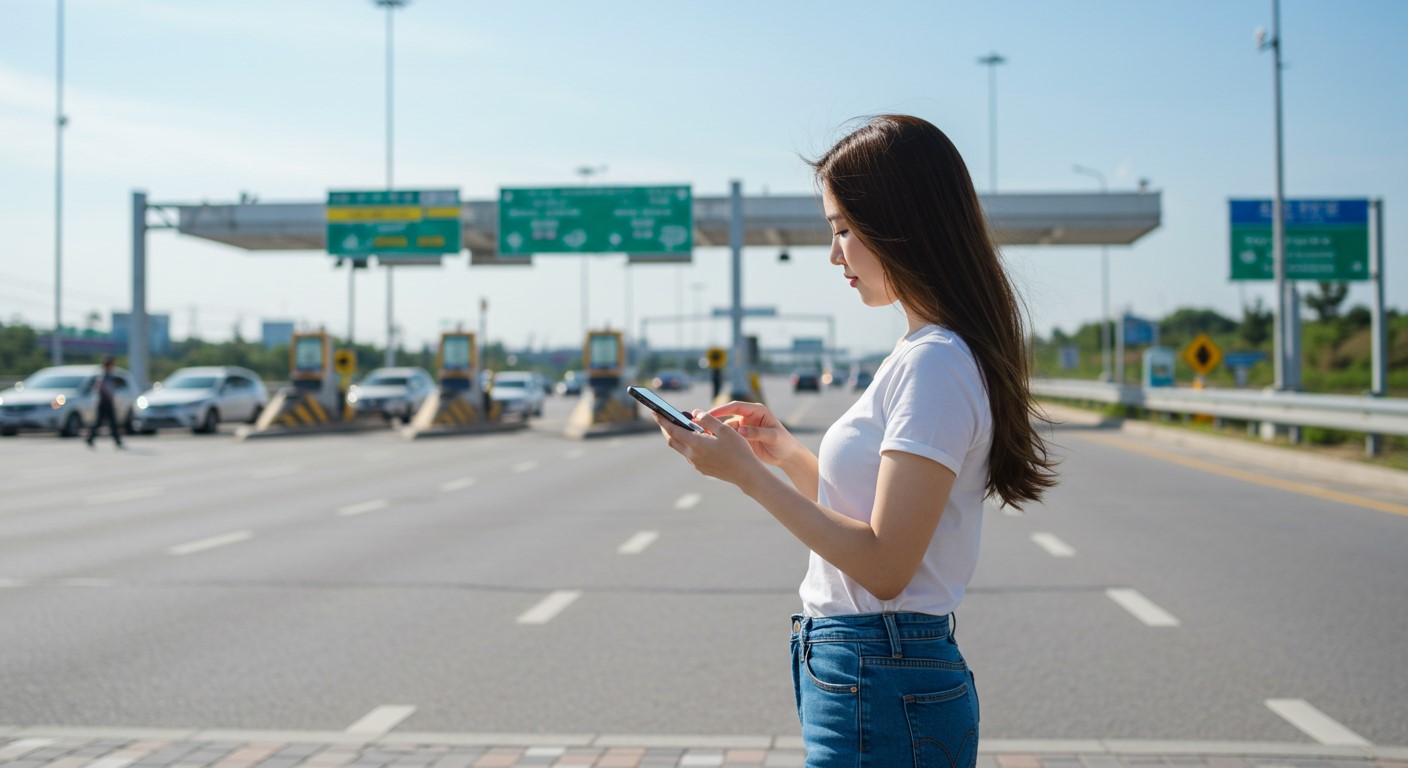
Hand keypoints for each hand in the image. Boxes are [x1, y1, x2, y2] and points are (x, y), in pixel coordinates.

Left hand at [651, 411, 769, 488]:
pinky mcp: (701, 469)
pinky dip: (688, 444)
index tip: (654, 412)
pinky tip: (696, 439)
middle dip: (666, 428)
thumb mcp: (725, 430)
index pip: (673, 430)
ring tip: (682, 425)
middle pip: (672, 440)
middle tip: (665, 417)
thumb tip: (695, 414)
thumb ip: (708, 419)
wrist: (746, 474)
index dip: (662, 421)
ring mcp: (696, 464)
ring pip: (681, 448)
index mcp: (696, 444)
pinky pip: (690, 455)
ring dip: (678, 437)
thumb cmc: (738, 450)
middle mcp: (692, 455)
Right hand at [707, 401, 804, 467]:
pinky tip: (710, 445)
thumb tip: (741, 430)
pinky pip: (728, 438)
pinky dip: (720, 441)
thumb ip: (758, 432)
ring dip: (715, 433)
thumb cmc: (784, 443)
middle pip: (727, 417)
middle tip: (699, 425)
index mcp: (757, 411)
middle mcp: (748, 417)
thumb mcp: (773, 437)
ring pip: (725, 429)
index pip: (736, 406)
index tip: (709, 414)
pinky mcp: (742, 438)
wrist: (787, 456)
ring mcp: (744, 428)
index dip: (721, 409)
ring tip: (703, 438)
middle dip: (714, 421)